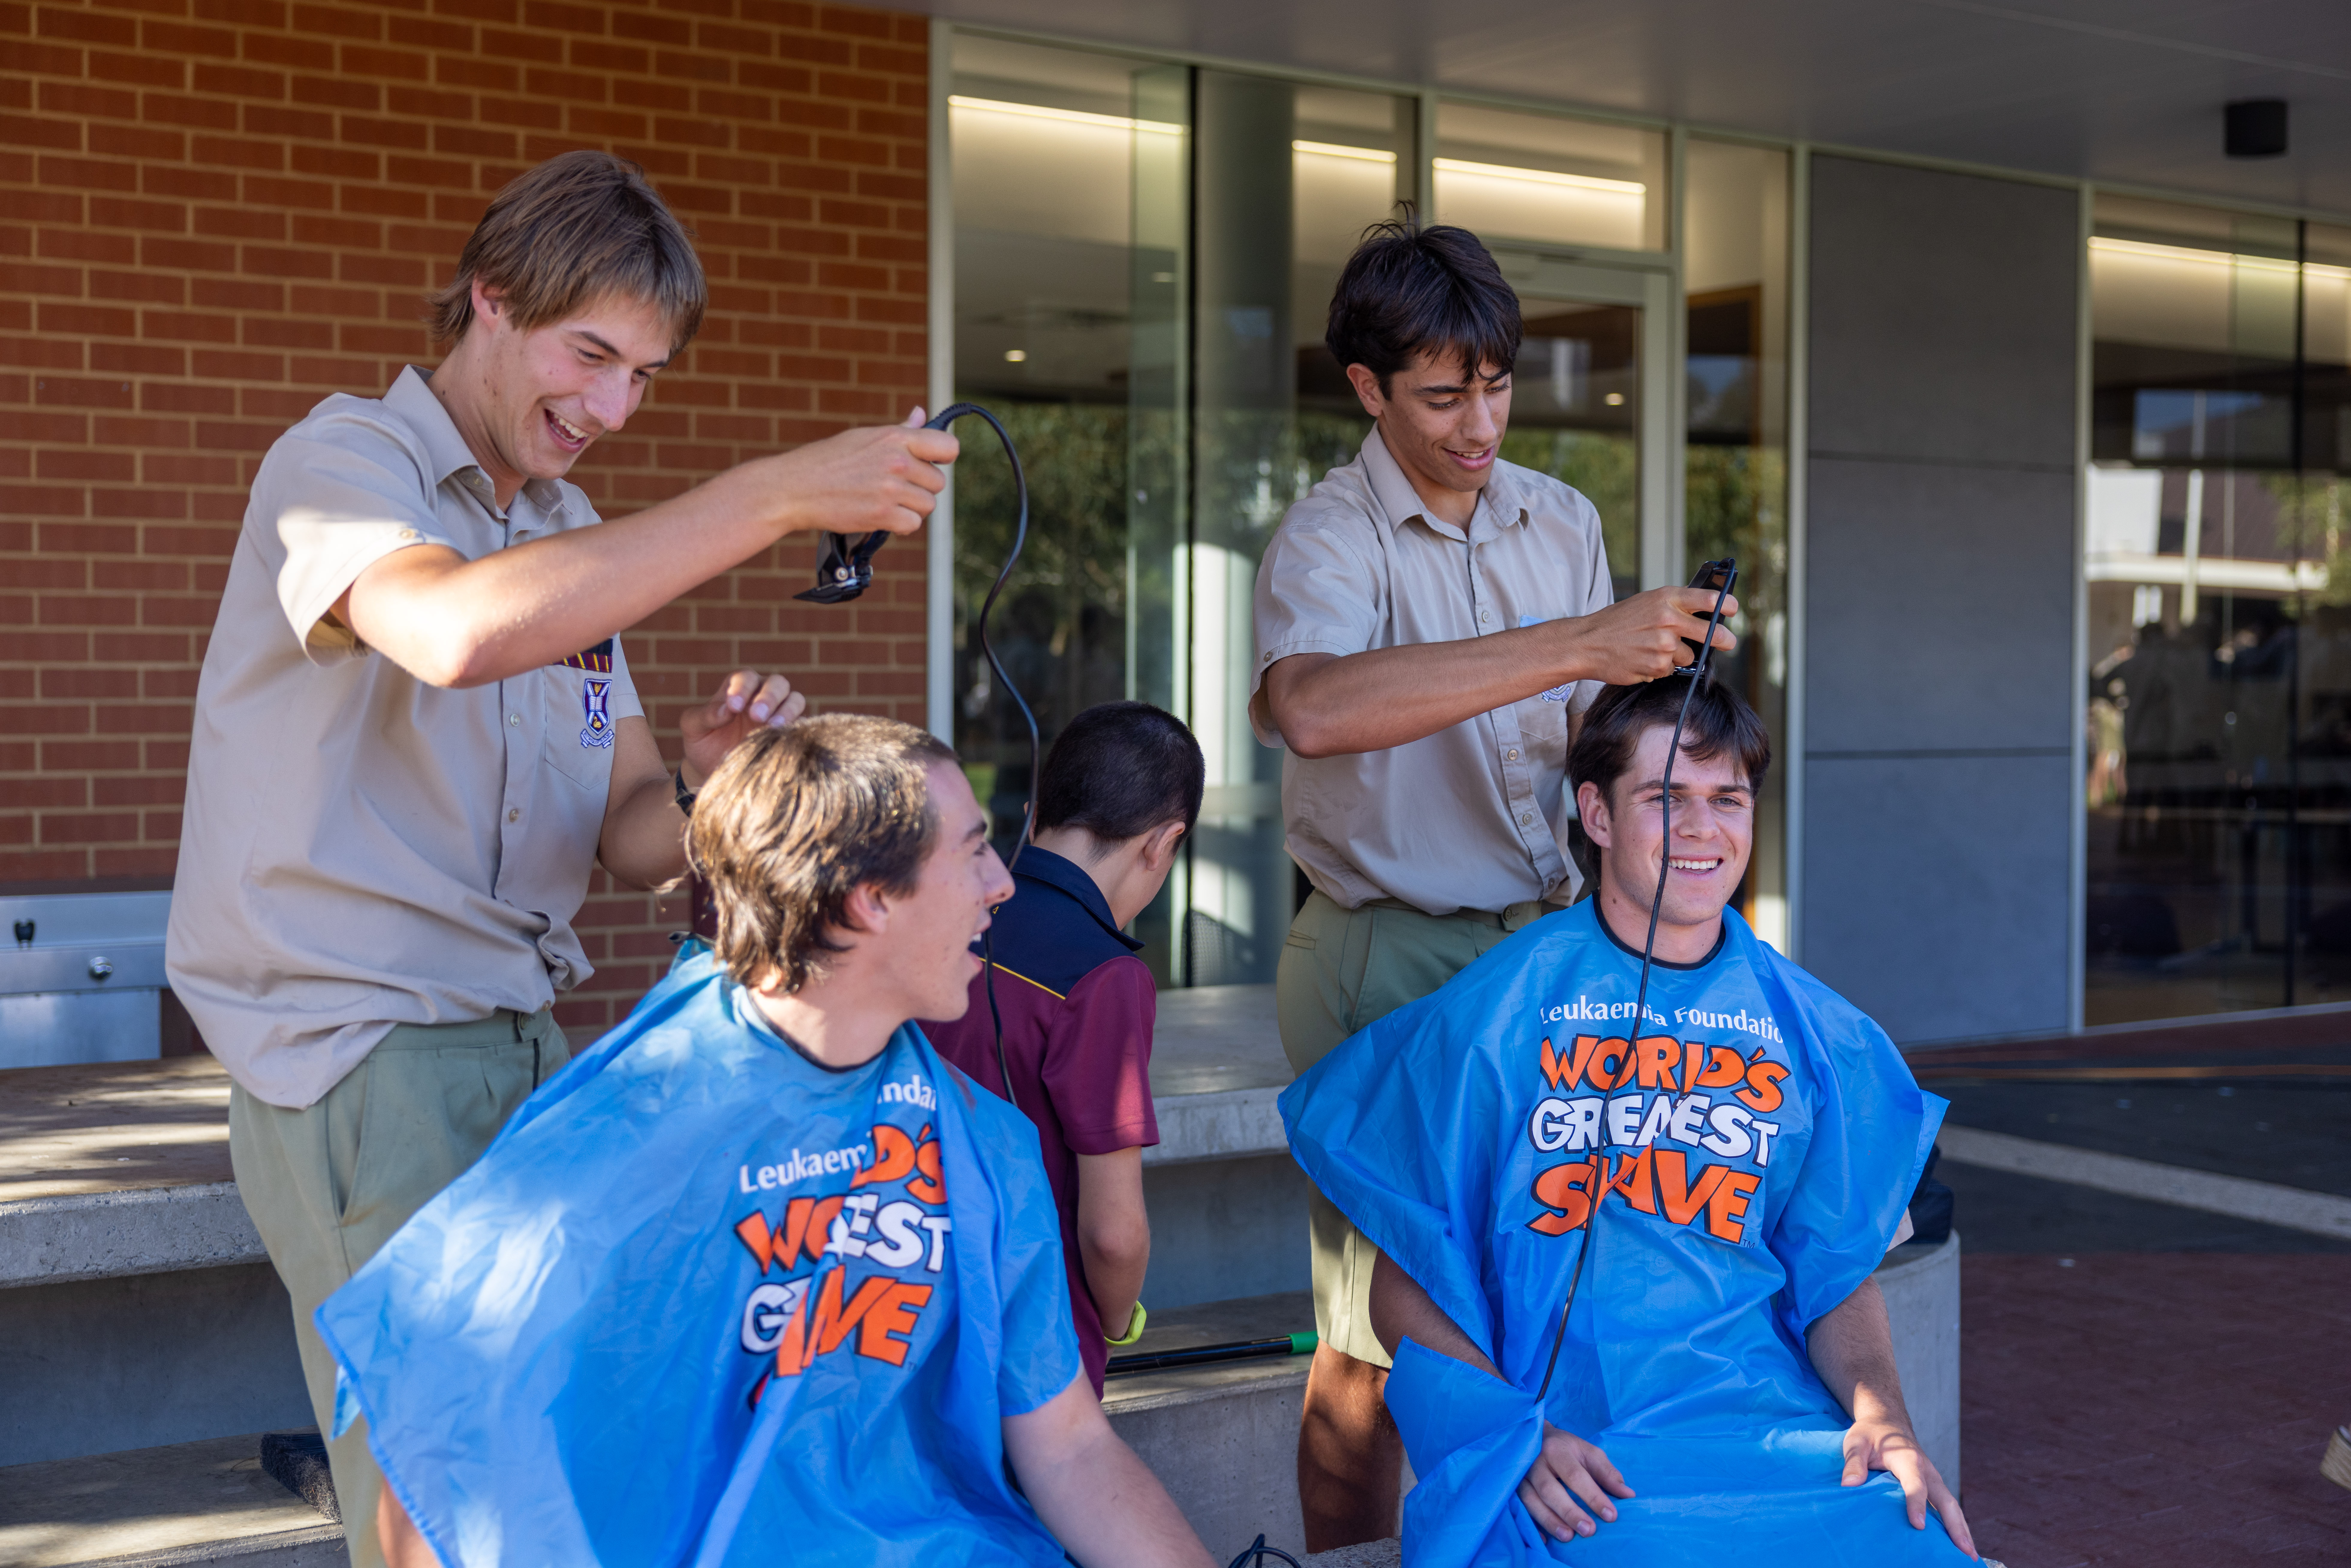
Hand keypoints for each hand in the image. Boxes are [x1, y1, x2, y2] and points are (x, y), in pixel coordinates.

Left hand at [679, 669, 804, 785]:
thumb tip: (725, 711)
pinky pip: (802, 725)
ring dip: (787, 709)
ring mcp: (778, 715)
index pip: (746, 677)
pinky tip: (783, 739)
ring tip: (773, 726)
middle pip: (776, 683)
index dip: (742, 688)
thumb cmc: (703, 744)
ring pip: (794, 699)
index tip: (733, 707)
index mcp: (738, 689)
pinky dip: (795, 728)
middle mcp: (761, 697)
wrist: (713, 772)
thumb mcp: (693, 728)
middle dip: (768, 696)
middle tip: (756, 715)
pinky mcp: (790, 734)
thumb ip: (704, 715)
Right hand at [761, 405, 957, 540]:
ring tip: (886, 501)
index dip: (944, 457)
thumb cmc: (827, 460)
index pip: (948, 446)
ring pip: (928, 505)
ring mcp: (890, 489)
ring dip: (911, 507)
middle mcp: (897, 461)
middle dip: (921, 487)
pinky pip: (912, 524)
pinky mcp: (882, 515)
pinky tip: (882, 516)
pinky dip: (900, 524)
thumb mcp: (864, 437)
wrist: (795, 488)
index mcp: (895, 437)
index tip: (931, 463)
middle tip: (896, 487)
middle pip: (938, 482)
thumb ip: (900, 431)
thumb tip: (921, 414)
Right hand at [1516, 1421, 1633, 1540]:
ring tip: (1568, 1537)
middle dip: (1569, 1511)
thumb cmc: (1567, 1447)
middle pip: (1549, 1489)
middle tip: (1588, 1531)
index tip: (1611, 1515)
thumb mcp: (1589, 1452)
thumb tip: (1628, 1495)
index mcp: (1556, 1450)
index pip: (1575, 1475)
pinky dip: (1531, 1525)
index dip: (1593, 1496)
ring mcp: (1520, 1475)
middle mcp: (1534, 1462)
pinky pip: (1518, 1508)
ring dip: (1549, 1520)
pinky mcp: (1512, 1487)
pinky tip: (1544, 1539)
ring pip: (1531, 1500)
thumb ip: (1607, 1473)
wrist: (1535, 1437)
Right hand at [1555, 585, 1739, 685]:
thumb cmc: (1616, 623)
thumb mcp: (1645, 603)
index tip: (1733, 609)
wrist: (1587, 643)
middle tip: (1728, 642)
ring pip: (1688, 655)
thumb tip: (1704, 616)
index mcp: (1666, 598)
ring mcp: (1664, 644)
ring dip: (1676, 656)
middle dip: (1723, 639)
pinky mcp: (1658, 666)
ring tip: (1652, 649)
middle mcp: (1668, 619)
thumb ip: (1674, 606)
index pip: (1707, 600)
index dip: (1726, 605)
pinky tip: (1643, 659)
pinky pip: (1671, 669)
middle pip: (1710, 632)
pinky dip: (1661, 667)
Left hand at [1843, 1417, 1976, 1558]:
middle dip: (1955, 1526)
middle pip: (1946, 1500)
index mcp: (1908, 1459)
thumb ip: (1853, 1462)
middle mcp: (1927, 1471)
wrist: (1887, 1422)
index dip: (1916, 1504)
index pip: (1915, 1485)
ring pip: (1951, 1505)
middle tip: (1965, 1552)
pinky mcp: (1932, 1486)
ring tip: (1970, 1555)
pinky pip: (1946, 1507)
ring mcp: (1932, 1480)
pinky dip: (1955, 1524)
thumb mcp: (1856, 1442)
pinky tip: (1958, 1544)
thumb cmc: (1870, 1434)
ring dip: (1961, 1529)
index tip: (1918, 1526)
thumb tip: (1849, 1485)